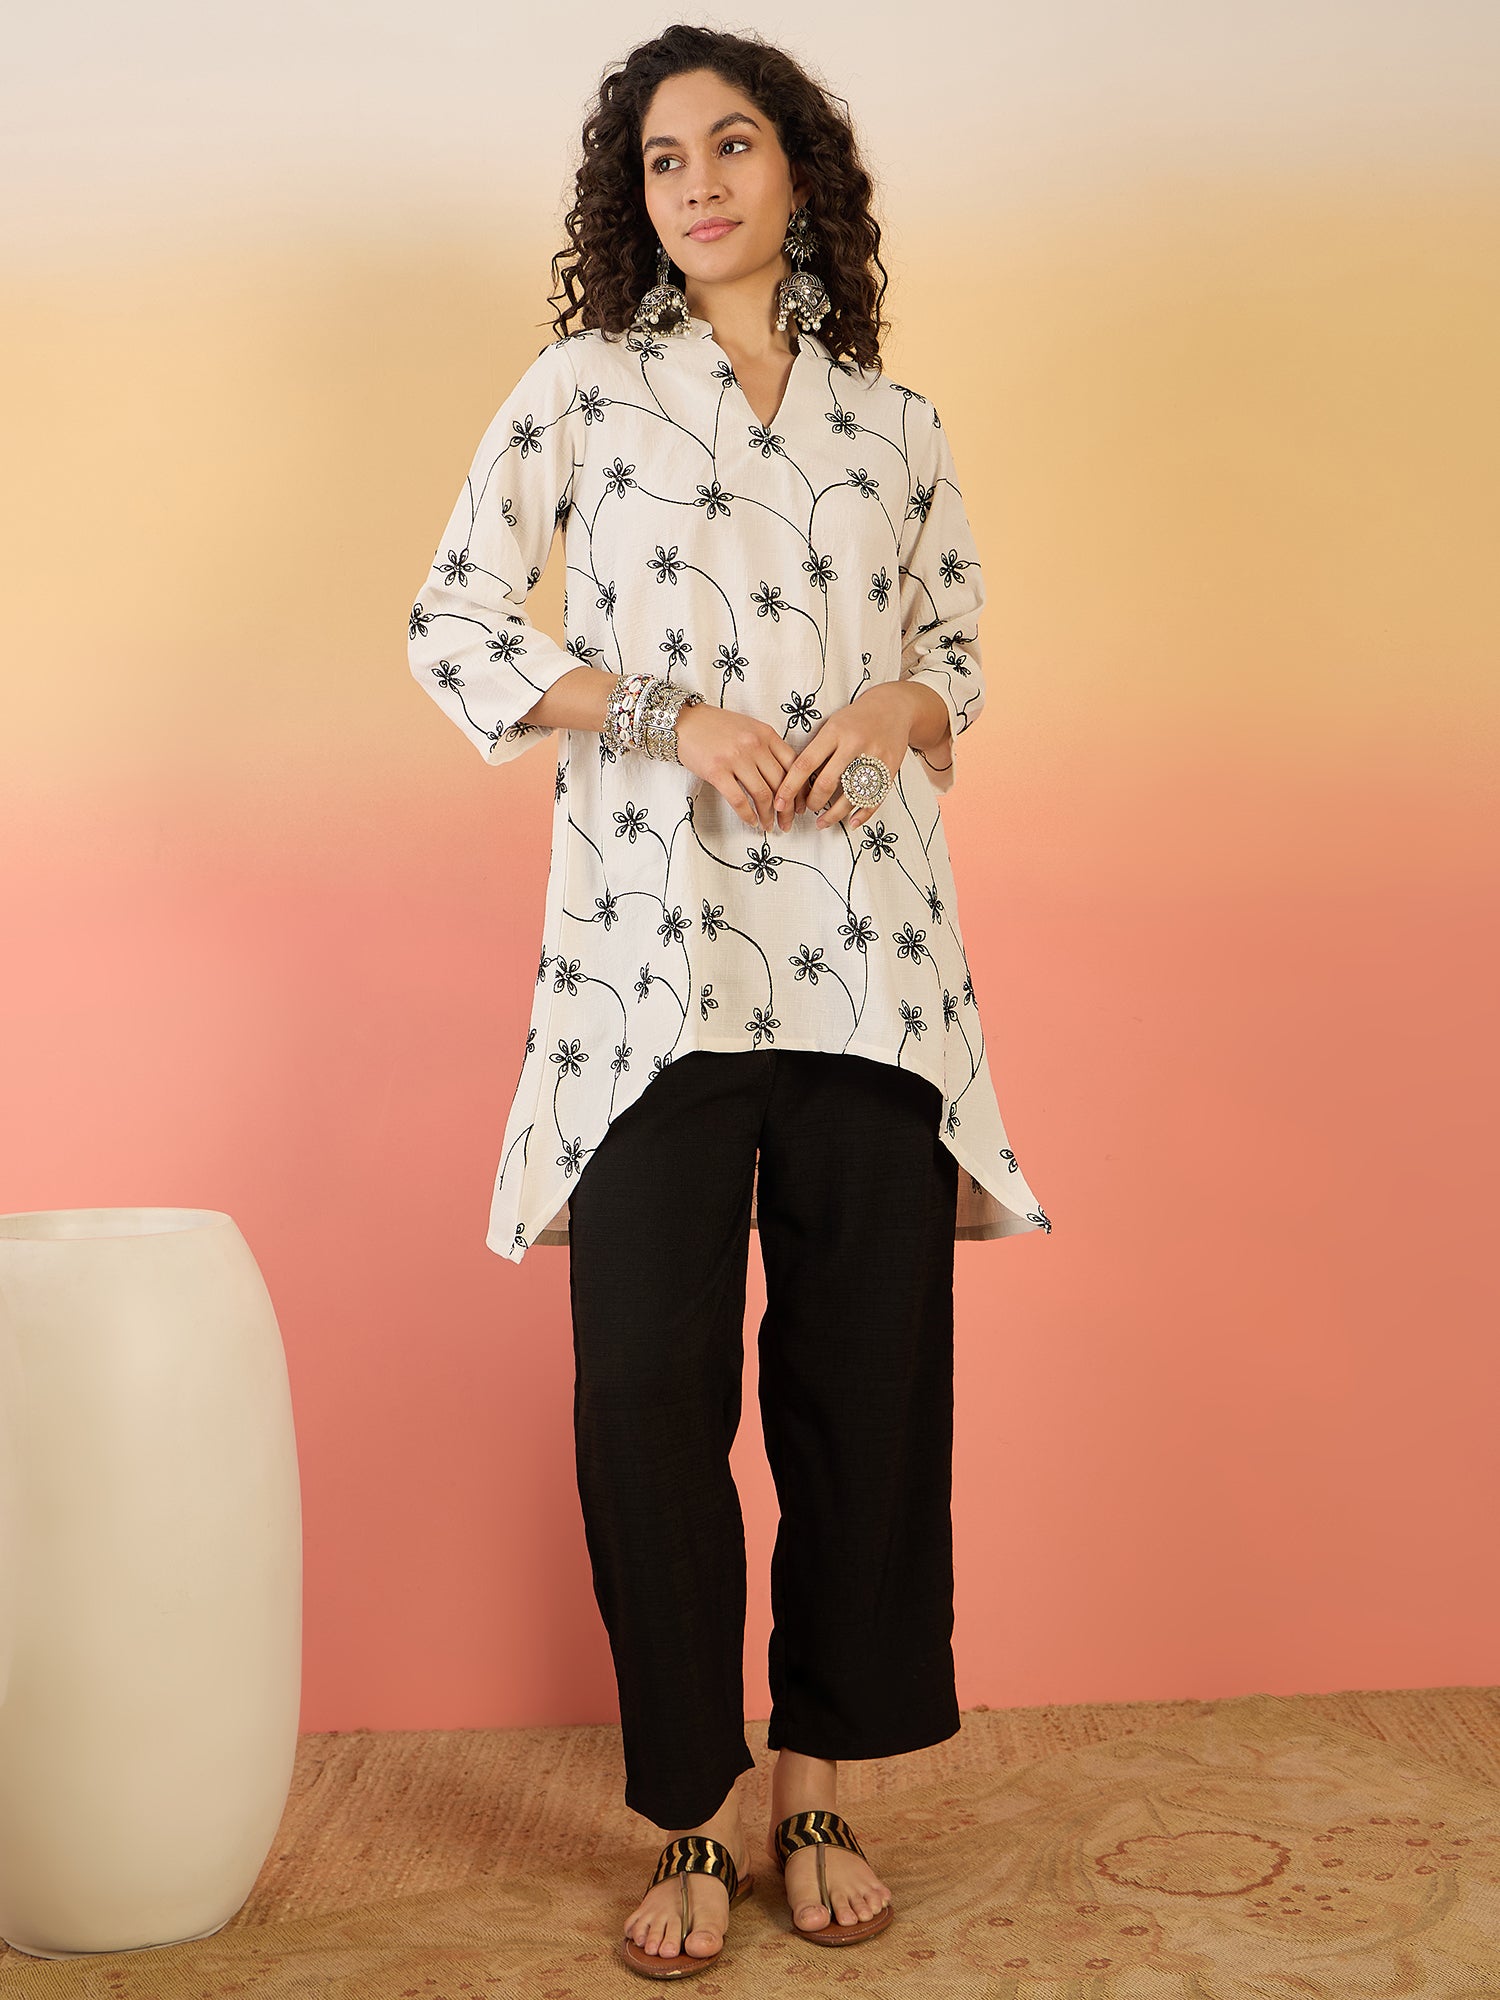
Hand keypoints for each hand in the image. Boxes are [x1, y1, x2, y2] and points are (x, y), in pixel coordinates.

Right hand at [673, 703, 799, 832]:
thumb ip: (767, 747)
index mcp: (766, 734)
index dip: (800, 789)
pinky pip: (738, 799)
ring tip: (769, 826)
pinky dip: (748, 815)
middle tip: (787, 823)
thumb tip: (785, 777)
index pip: (793, 765)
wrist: (684, 722)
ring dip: (768, 815)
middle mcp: (754, 745)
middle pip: (781, 783)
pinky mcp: (717, 771)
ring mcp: (736, 758)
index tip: (800, 805)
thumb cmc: (716, 727)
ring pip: (762, 794)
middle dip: (787, 809)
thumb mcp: (749, 728)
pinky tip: (751, 822)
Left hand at [770, 685, 918, 833]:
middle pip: (827, 782)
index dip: (790, 786)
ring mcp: (874, 757)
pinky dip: (862, 814)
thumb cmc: (855, 719)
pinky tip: (851, 822)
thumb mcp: (832, 725)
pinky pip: (875, 798)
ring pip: (850, 796)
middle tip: (807, 809)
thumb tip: (794, 782)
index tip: (780, 803)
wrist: (894, 707)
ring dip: (833, 815)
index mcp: (834, 732)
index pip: (805, 763)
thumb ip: (817, 750)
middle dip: (813, 802)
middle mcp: (854, 744)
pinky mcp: (891, 767)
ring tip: (822, 822)